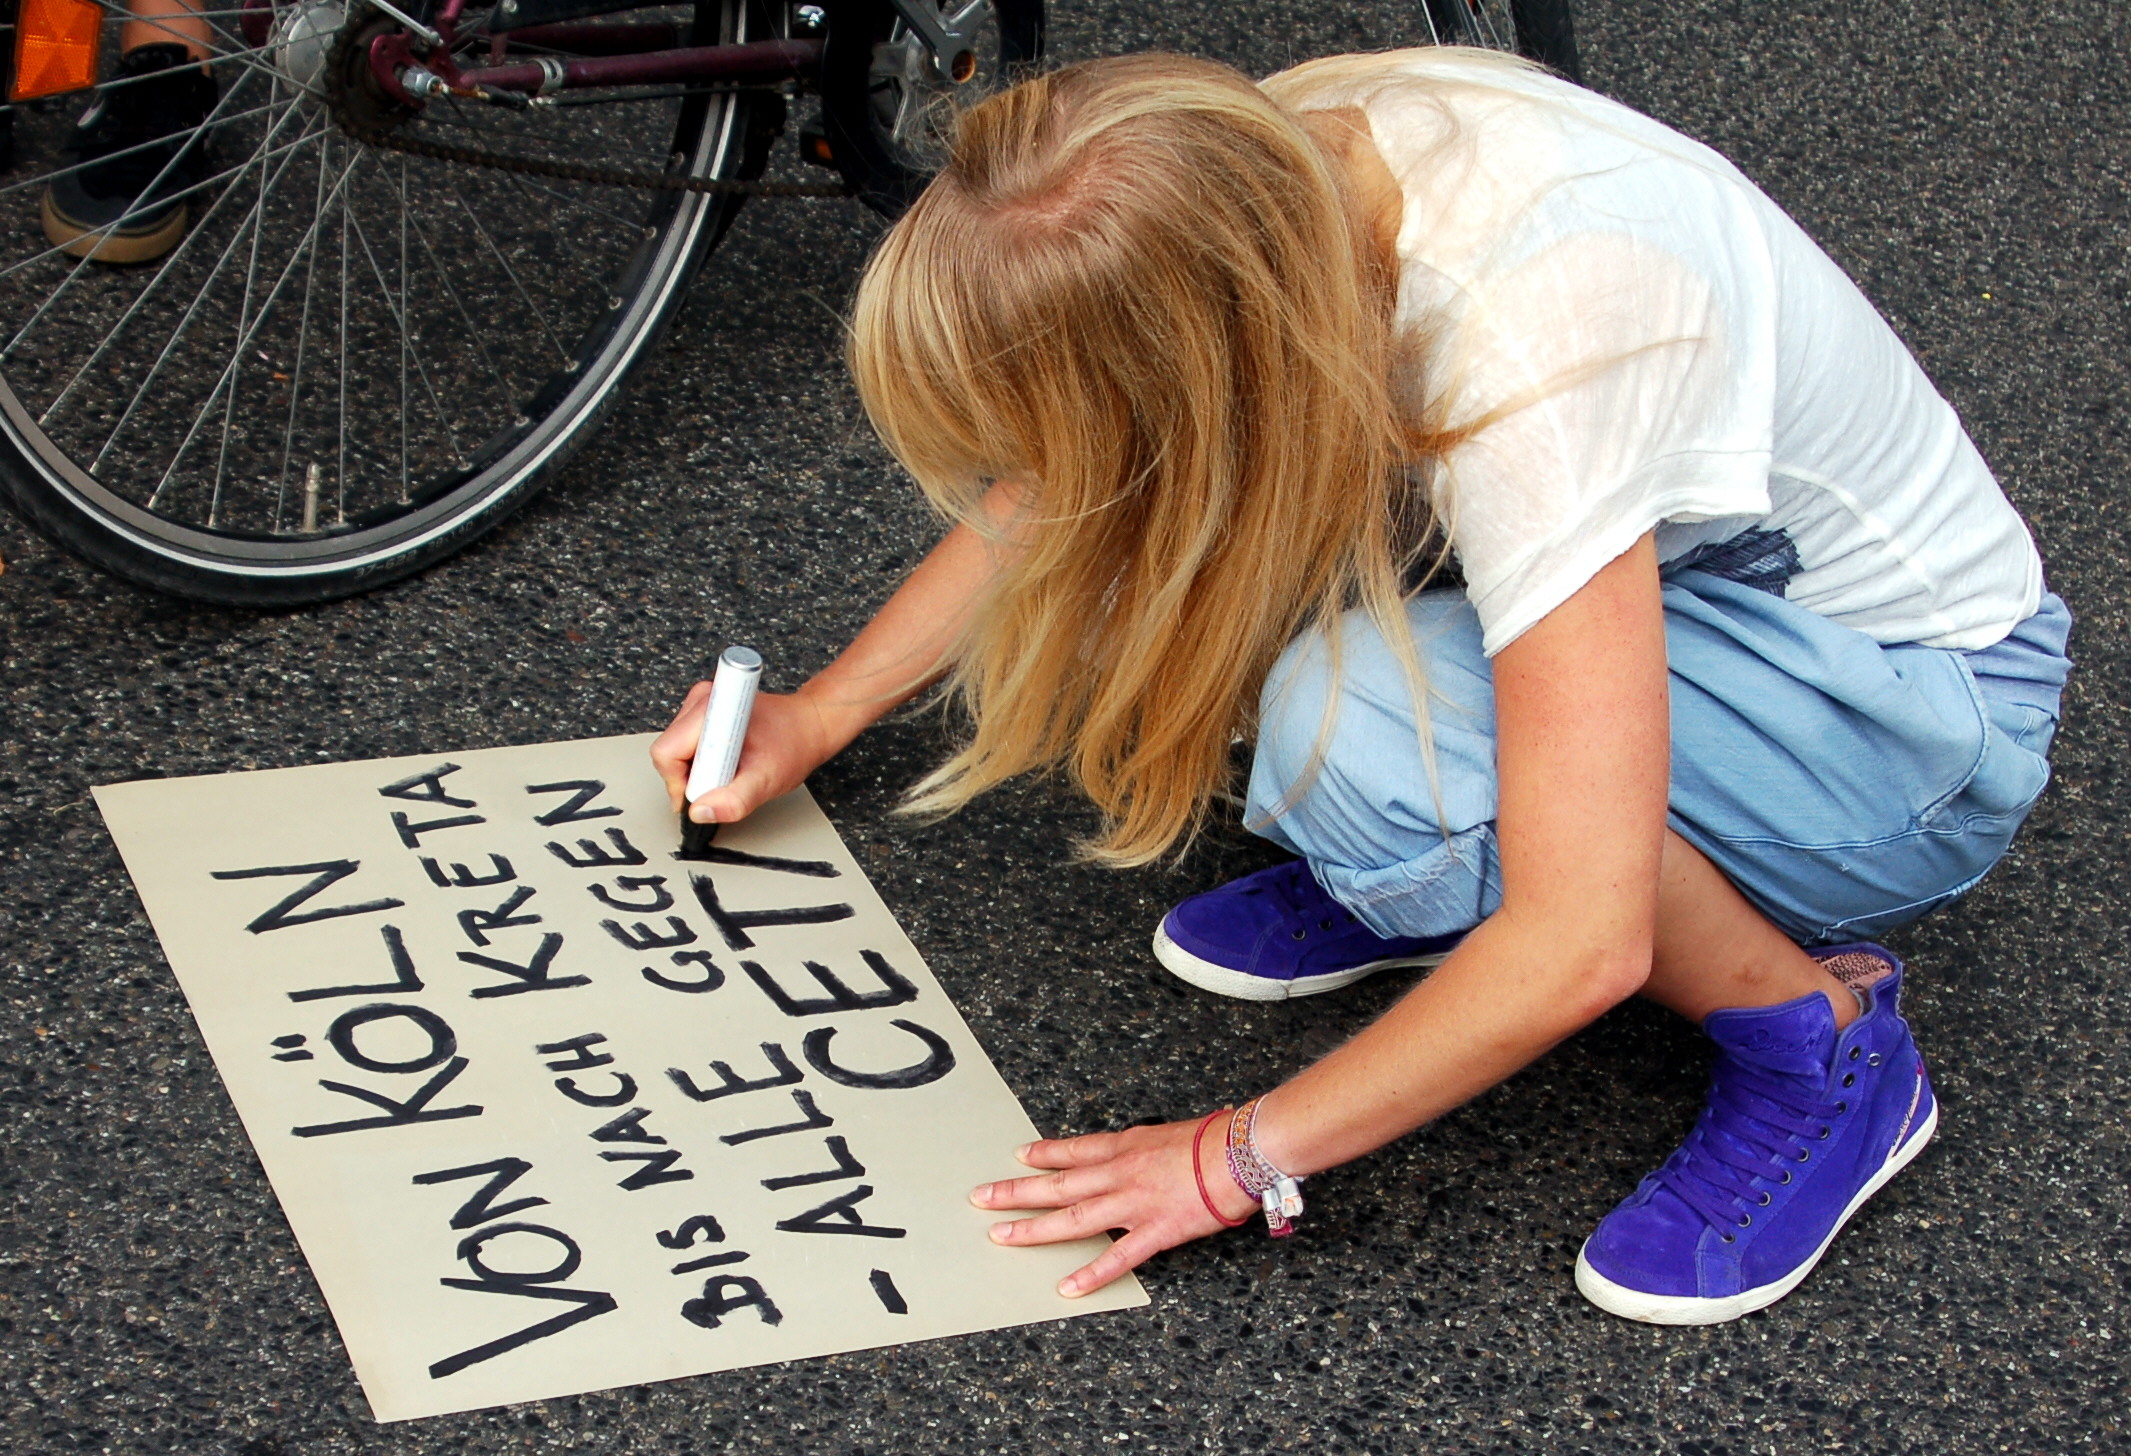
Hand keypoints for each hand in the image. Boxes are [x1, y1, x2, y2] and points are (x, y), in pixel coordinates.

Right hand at [651, 687, 837, 825]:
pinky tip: (726, 761)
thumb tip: (700, 812)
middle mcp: (702, 699)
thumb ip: (734, 800)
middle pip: (668, 751)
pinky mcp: (704, 709)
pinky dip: (701, 760)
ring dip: (696, 770)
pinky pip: (685, 744)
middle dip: (690, 777)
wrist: (809, 726)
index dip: (680, 783)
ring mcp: (701, 702)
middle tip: (725, 781)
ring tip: (729, 769)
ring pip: (675, 749)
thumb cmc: (793, 746)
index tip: (706, 794)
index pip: (667, 753)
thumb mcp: (767, 780)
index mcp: (713, 710)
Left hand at [971, 1113, 1258, 1296]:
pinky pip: (1116, 1257)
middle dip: (1016, 1191)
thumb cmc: (1218, 1137)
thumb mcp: (1175, 1132)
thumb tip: (1153, 1150)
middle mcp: (1120, 1172)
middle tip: (982, 1197)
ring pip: (1072, 1217)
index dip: (1044, 1154)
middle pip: (1058, 1183)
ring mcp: (1134, 1203)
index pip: (1074, 1150)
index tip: (1019, 1156)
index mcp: (1127, 1145)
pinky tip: (1066, 1286)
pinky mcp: (1155, 1231)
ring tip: (1001, 1236)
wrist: (1242, 1149)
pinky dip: (1090, 1273)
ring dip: (1033, 1227)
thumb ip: (1155, 1147)